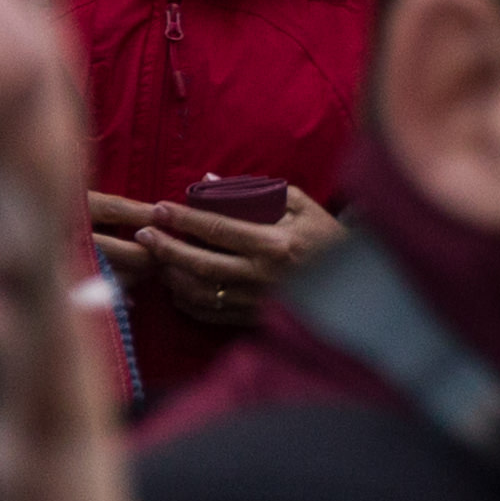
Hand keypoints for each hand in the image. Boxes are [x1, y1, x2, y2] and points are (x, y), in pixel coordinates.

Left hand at [90, 183, 338, 328]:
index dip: (183, 218)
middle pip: (200, 263)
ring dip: (172, 275)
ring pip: (200, 292)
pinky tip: (176, 285)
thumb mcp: (300, 204)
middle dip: (166, 248)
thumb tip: (209, 182)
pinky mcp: (254, 317)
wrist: (355, 283)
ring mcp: (256, 300)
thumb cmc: (325, 236)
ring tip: (156, 258)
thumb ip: (256, 191)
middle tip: (144, 234)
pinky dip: (187, 301)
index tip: (159, 208)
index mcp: (274, 242)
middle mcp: (262, 274)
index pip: (217, 228)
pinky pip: (210, 313)